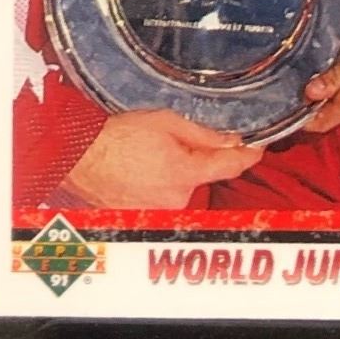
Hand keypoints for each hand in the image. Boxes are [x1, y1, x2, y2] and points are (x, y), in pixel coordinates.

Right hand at [61, 109, 260, 208]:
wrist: (82, 159)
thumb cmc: (117, 138)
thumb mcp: (166, 122)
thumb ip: (204, 134)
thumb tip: (232, 140)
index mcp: (185, 173)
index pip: (230, 166)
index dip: (247, 156)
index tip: (257, 149)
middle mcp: (177, 198)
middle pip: (204, 176)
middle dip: (197, 160)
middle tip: (171, 144)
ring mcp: (163, 210)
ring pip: (185, 187)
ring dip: (177, 172)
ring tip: (148, 157)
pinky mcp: (149, 217)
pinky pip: (167, 197)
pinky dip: (161, 184)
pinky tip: (143, 170)